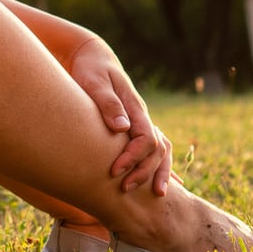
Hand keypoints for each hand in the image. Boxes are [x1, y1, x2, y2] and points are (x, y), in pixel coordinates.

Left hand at [66, 38, 173, 194]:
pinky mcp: (133, 127)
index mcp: (135, 107)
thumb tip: (122, 128)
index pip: (146, 138)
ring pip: (162, 151)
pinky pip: (153, 150)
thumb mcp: (95, 82)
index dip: (133, 157)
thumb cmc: (90, 70)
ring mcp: (140, 122)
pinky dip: (160, 167)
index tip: (114, 171)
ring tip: (156, 193)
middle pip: (157, 149)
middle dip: (144, 171)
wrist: (94, 58)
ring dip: (159, 172)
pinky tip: (162, 184)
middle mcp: (141, 116)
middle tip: (124, 188)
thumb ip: (107, 103)